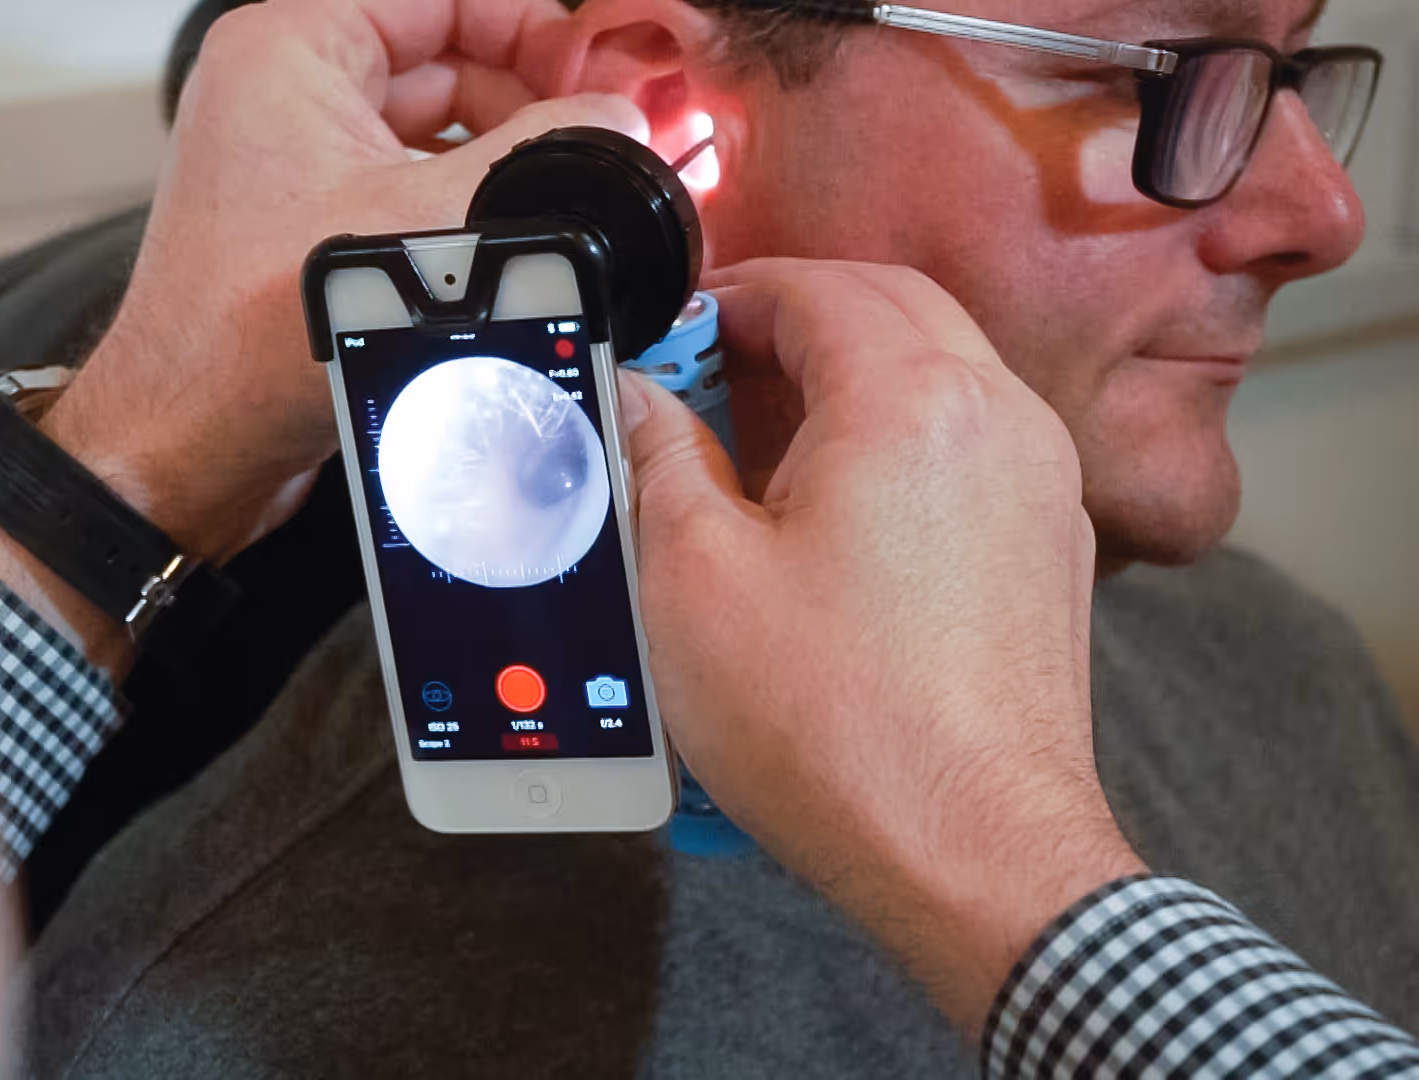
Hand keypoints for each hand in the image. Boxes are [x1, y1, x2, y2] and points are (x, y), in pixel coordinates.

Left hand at [0, 0, 646, 670]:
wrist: (188, 449)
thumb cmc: (247, 341)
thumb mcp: (426, 228)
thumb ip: (536, 160)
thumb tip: (615, 123)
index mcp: (291, 51)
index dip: (533, 23)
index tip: (597, 69)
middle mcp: (285, 93)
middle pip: (446, 54)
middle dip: (529, 95)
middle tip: (600, 138)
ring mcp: (299, 162)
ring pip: (437, 126)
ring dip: (504, 157)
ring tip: (569, 195)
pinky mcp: (315, 229)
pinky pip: (413, 187)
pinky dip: (468, 204)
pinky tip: (519, 242)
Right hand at [620, 259, 1145, 1031]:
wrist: (972, 851)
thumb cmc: (842, 729)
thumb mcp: (691, 580)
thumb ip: (657, 459)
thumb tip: (640, 401)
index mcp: (910, 402)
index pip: (817, 287)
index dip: (732, 293)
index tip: (677, 329)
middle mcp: (996, 420)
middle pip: (893, 305)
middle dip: (795, 315)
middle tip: (710, 366)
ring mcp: (1038, 483)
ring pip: (942, 368)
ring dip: (852, 372)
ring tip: (762, 439)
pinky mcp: (1049, 546)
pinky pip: (973, 441)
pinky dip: (903, 433)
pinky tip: (836, 508)